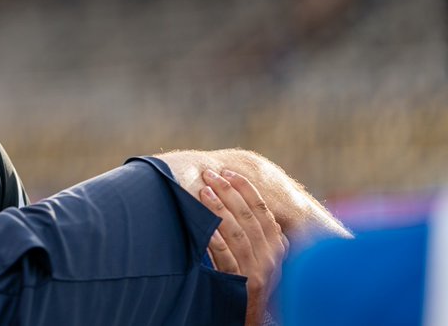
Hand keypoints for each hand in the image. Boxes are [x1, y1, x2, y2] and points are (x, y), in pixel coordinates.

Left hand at [200, 169, 287, 325]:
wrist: (253, 319)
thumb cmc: (253, 284)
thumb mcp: (265, 258)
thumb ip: (261, 236)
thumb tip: (246, 203)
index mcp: (279, 247)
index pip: (262, 210)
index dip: (245, 188)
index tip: (228, 172)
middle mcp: (271, 257)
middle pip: (248, 216)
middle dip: (227, 191)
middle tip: (209, 174)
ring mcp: (257, 271)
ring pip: (236, 232)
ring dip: (218, 209)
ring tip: (203, 191)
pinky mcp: (241, 285)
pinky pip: (226, 257)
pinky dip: (214, 240)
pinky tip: (203, 226)